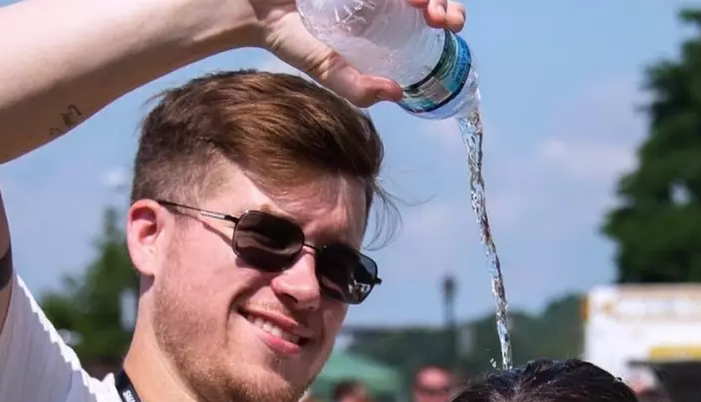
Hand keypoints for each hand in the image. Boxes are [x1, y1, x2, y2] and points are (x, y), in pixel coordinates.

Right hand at [241, 0, 466, 107]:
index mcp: (383, 10)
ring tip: (424, 4)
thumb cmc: (288, 35)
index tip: (449, 24)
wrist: (252, 7)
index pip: (428, 6)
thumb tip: (396, 94)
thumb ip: (355, 87)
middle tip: (443, 16)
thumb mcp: (326, 68)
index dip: (446, 10)